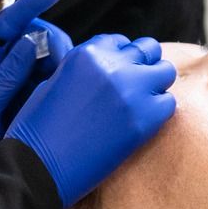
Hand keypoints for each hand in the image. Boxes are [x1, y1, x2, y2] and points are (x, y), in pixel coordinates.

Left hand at [0, 0, 74, 200]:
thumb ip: (5, 77)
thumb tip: (32, 41)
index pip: (8, 20)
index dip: (35, 1)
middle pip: (32, 33)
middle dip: (52, 42)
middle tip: (59, 69)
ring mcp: (10, 78)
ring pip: (44, 54)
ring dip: (57, 63)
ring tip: (55, 88)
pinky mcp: (23, 94)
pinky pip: (47, 76)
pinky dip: (58, 79)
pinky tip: (59, 93)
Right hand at [6, 34, 176, 206]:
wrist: (39, 167)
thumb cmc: (38, 129)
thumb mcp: (54, 82)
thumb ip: (84, 70)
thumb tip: (104, 71)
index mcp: (87, 53)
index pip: (120, 41)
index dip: (121, 57)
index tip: (118, 72)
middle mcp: (112, 66)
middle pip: (148, 50)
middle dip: (143, 64)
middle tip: (135, 86)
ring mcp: (131, 91)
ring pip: (165, 72)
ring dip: (155, 85)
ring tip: (141, 104)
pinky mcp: (144, 120)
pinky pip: (168, 104)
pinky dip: (159, 112)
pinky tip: (141, 124)